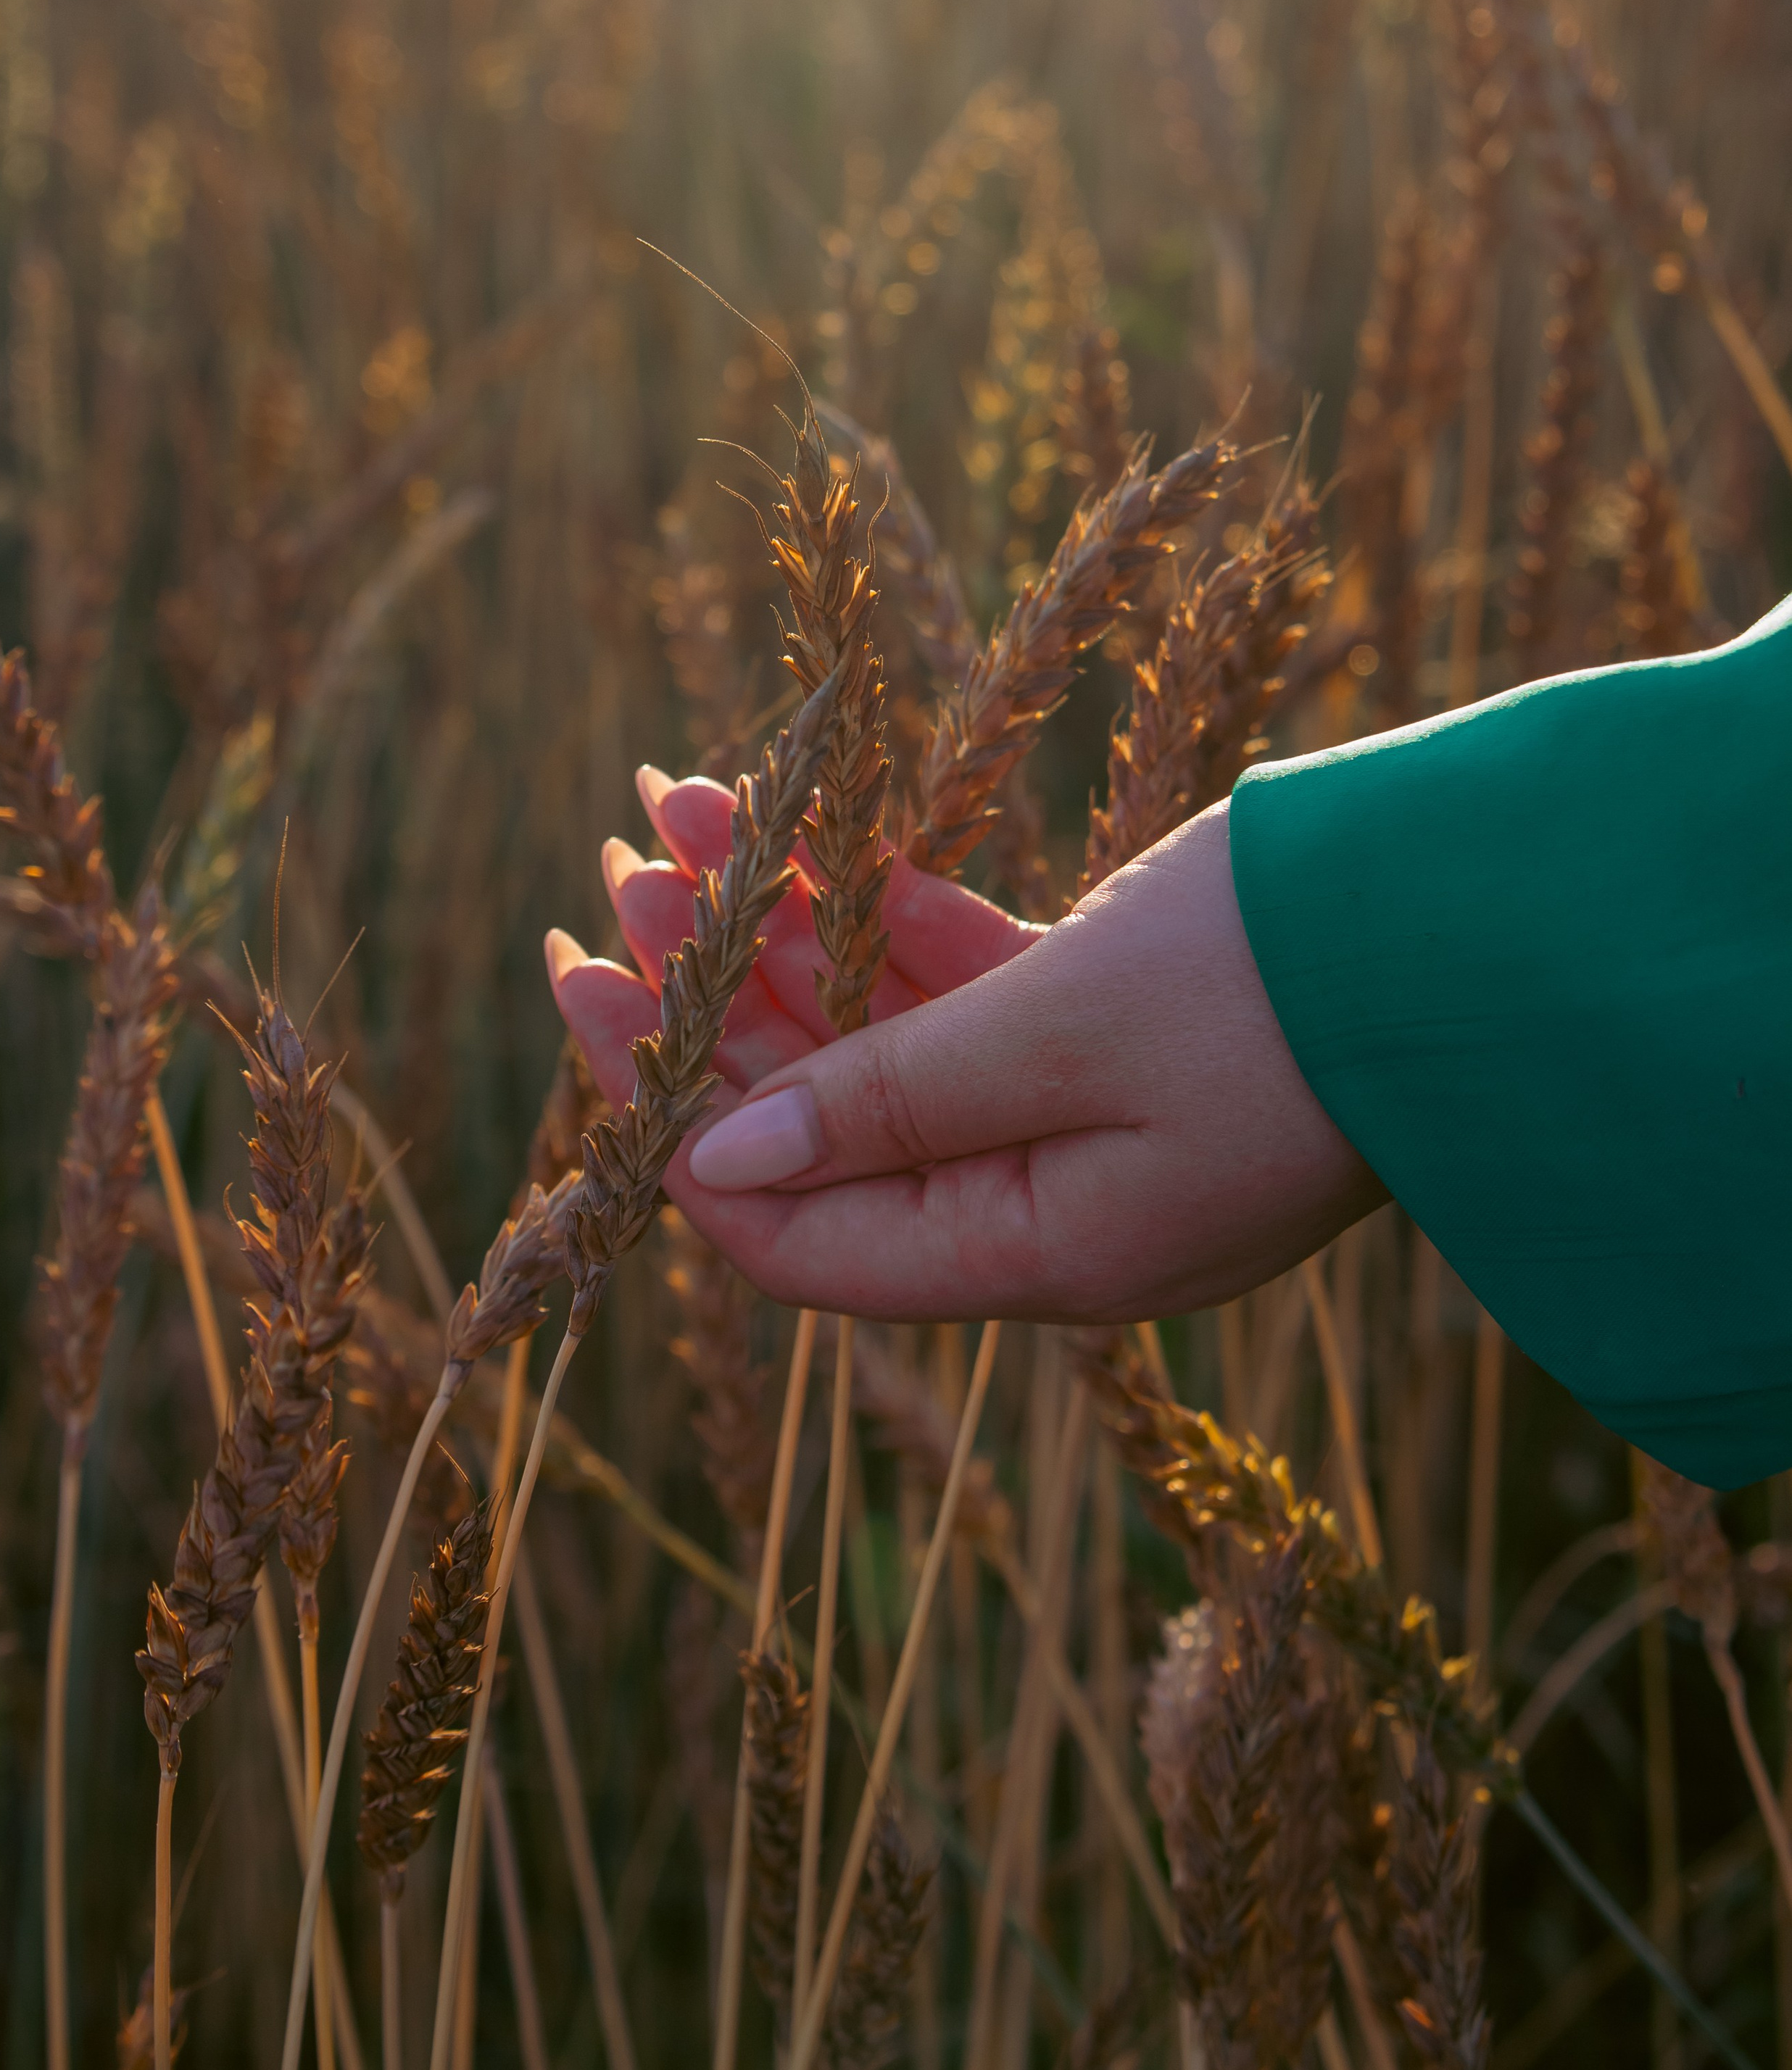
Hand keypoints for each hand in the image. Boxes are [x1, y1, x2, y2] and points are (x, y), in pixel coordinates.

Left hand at [547, 773, 1381, 1325]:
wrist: (1482, 921)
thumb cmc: (1280, 987)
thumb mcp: (1064, 1038)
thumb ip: (887, 1101)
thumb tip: (712, 1163)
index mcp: (1035, 1254)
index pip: (794, 1234)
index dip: (670, 1118)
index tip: (586, 993)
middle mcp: (1048, 1203)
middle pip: (825, 1124)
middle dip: (715, 1002)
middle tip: (621, 881)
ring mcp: (1087, 1113)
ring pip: (887, 1037)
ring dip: (787, 934)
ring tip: (684, 815)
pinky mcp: (1122, 1026)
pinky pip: (967, 985)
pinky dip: (889, 913)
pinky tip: (814, 835)